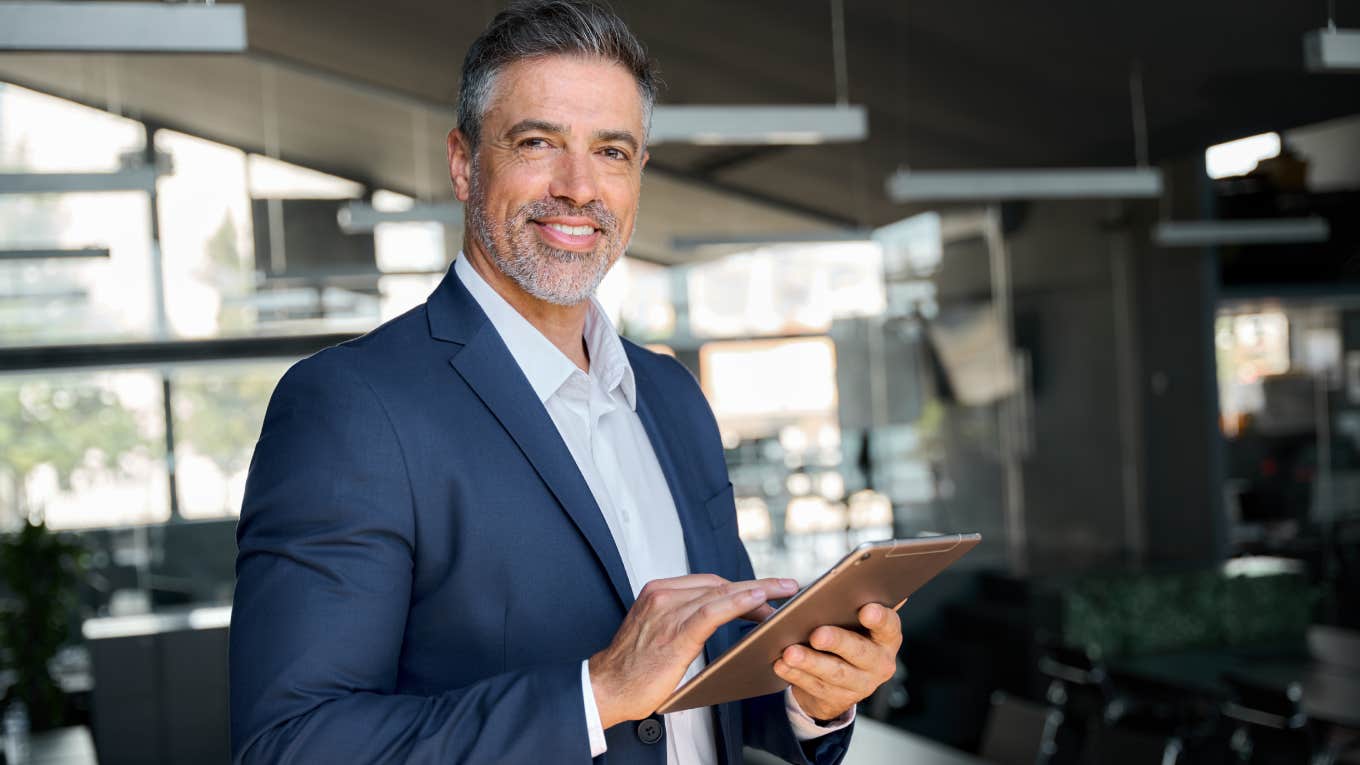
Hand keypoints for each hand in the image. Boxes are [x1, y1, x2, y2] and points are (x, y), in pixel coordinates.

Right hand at [589, 574, 798, 728]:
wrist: (607, 688)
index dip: (742, 586)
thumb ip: (683, 618)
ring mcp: (668, 611)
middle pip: (720, 584)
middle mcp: (663, 594)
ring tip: (783, 595)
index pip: (710, 582)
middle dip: (757, 587)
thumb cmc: (633, 667)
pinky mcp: (675, 633)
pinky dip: (738, 603)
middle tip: (785, 592)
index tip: (767, 592)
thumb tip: (720, 615)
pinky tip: (757, 601)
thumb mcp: (658, 631)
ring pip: (721, 593)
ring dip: (758, 592)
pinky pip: (712, 611)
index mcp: (659, 591)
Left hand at [773, 602, 901, 720]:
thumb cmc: (849, 637)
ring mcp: (860, 685)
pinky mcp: (837, 699)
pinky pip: (814, 686)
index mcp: (887, 638)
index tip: (865, 610)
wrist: (842, 682)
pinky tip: (781, 664)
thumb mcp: (857, 623)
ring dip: (810, 661)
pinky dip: (795, 675)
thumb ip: (854, 605)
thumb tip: (844, 582)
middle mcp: (879, 663)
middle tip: (817, 634)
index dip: (880, 618)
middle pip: (859, 652)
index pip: (889, 626)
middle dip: (837, 641)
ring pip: (834, 673)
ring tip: (790, 651)